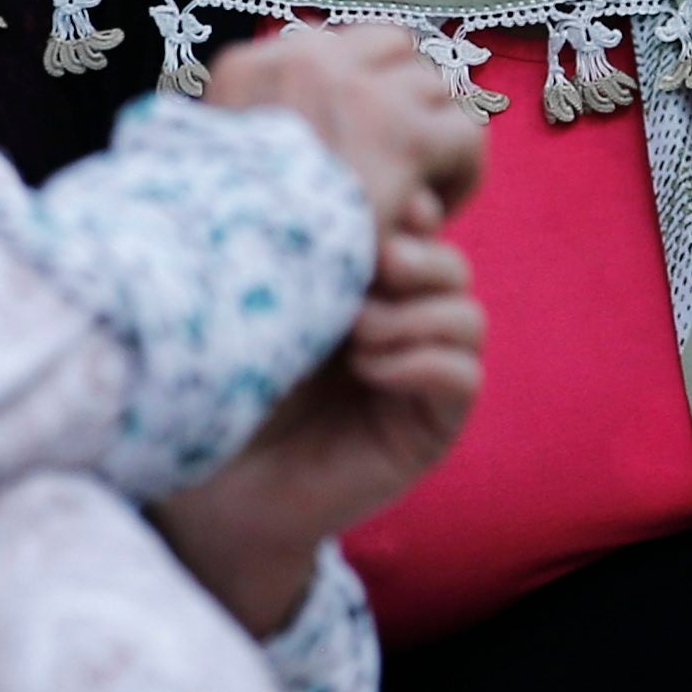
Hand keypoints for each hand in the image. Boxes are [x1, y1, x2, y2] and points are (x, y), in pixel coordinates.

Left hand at [152, 232, 484, 631]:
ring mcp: (421, 376)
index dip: (409, 209)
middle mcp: (402, 325)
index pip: (419, 228)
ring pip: (467, 317)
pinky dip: (423, 362)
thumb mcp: (266, 313)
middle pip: (452, 266)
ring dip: (415, 314)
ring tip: (354, 332)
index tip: (368, 205)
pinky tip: (368, 369)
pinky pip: (464, 376)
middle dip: (419, 258)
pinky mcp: (431, 427)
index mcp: (365, 286)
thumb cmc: (229, 393)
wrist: (224, 491)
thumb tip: (333, 200)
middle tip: (373, 265)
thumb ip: (306, 260)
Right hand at [208, 23, 488, 236]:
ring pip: (436, 89)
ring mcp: (362, 95)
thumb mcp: (214, 169)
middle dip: (405, 101)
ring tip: (423, 188)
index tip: (361, 139)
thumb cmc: (224, 239)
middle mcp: (308, 65)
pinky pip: (467, 133)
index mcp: (252, 68)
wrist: (238, 273)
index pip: (334, 44)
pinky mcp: (408, 136)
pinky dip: (463, 172)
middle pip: (394, 51)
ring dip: (435, 135)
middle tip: (403, 160)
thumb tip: (312, 109)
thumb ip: (253, 129)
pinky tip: (443, 208)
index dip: (362, 88)